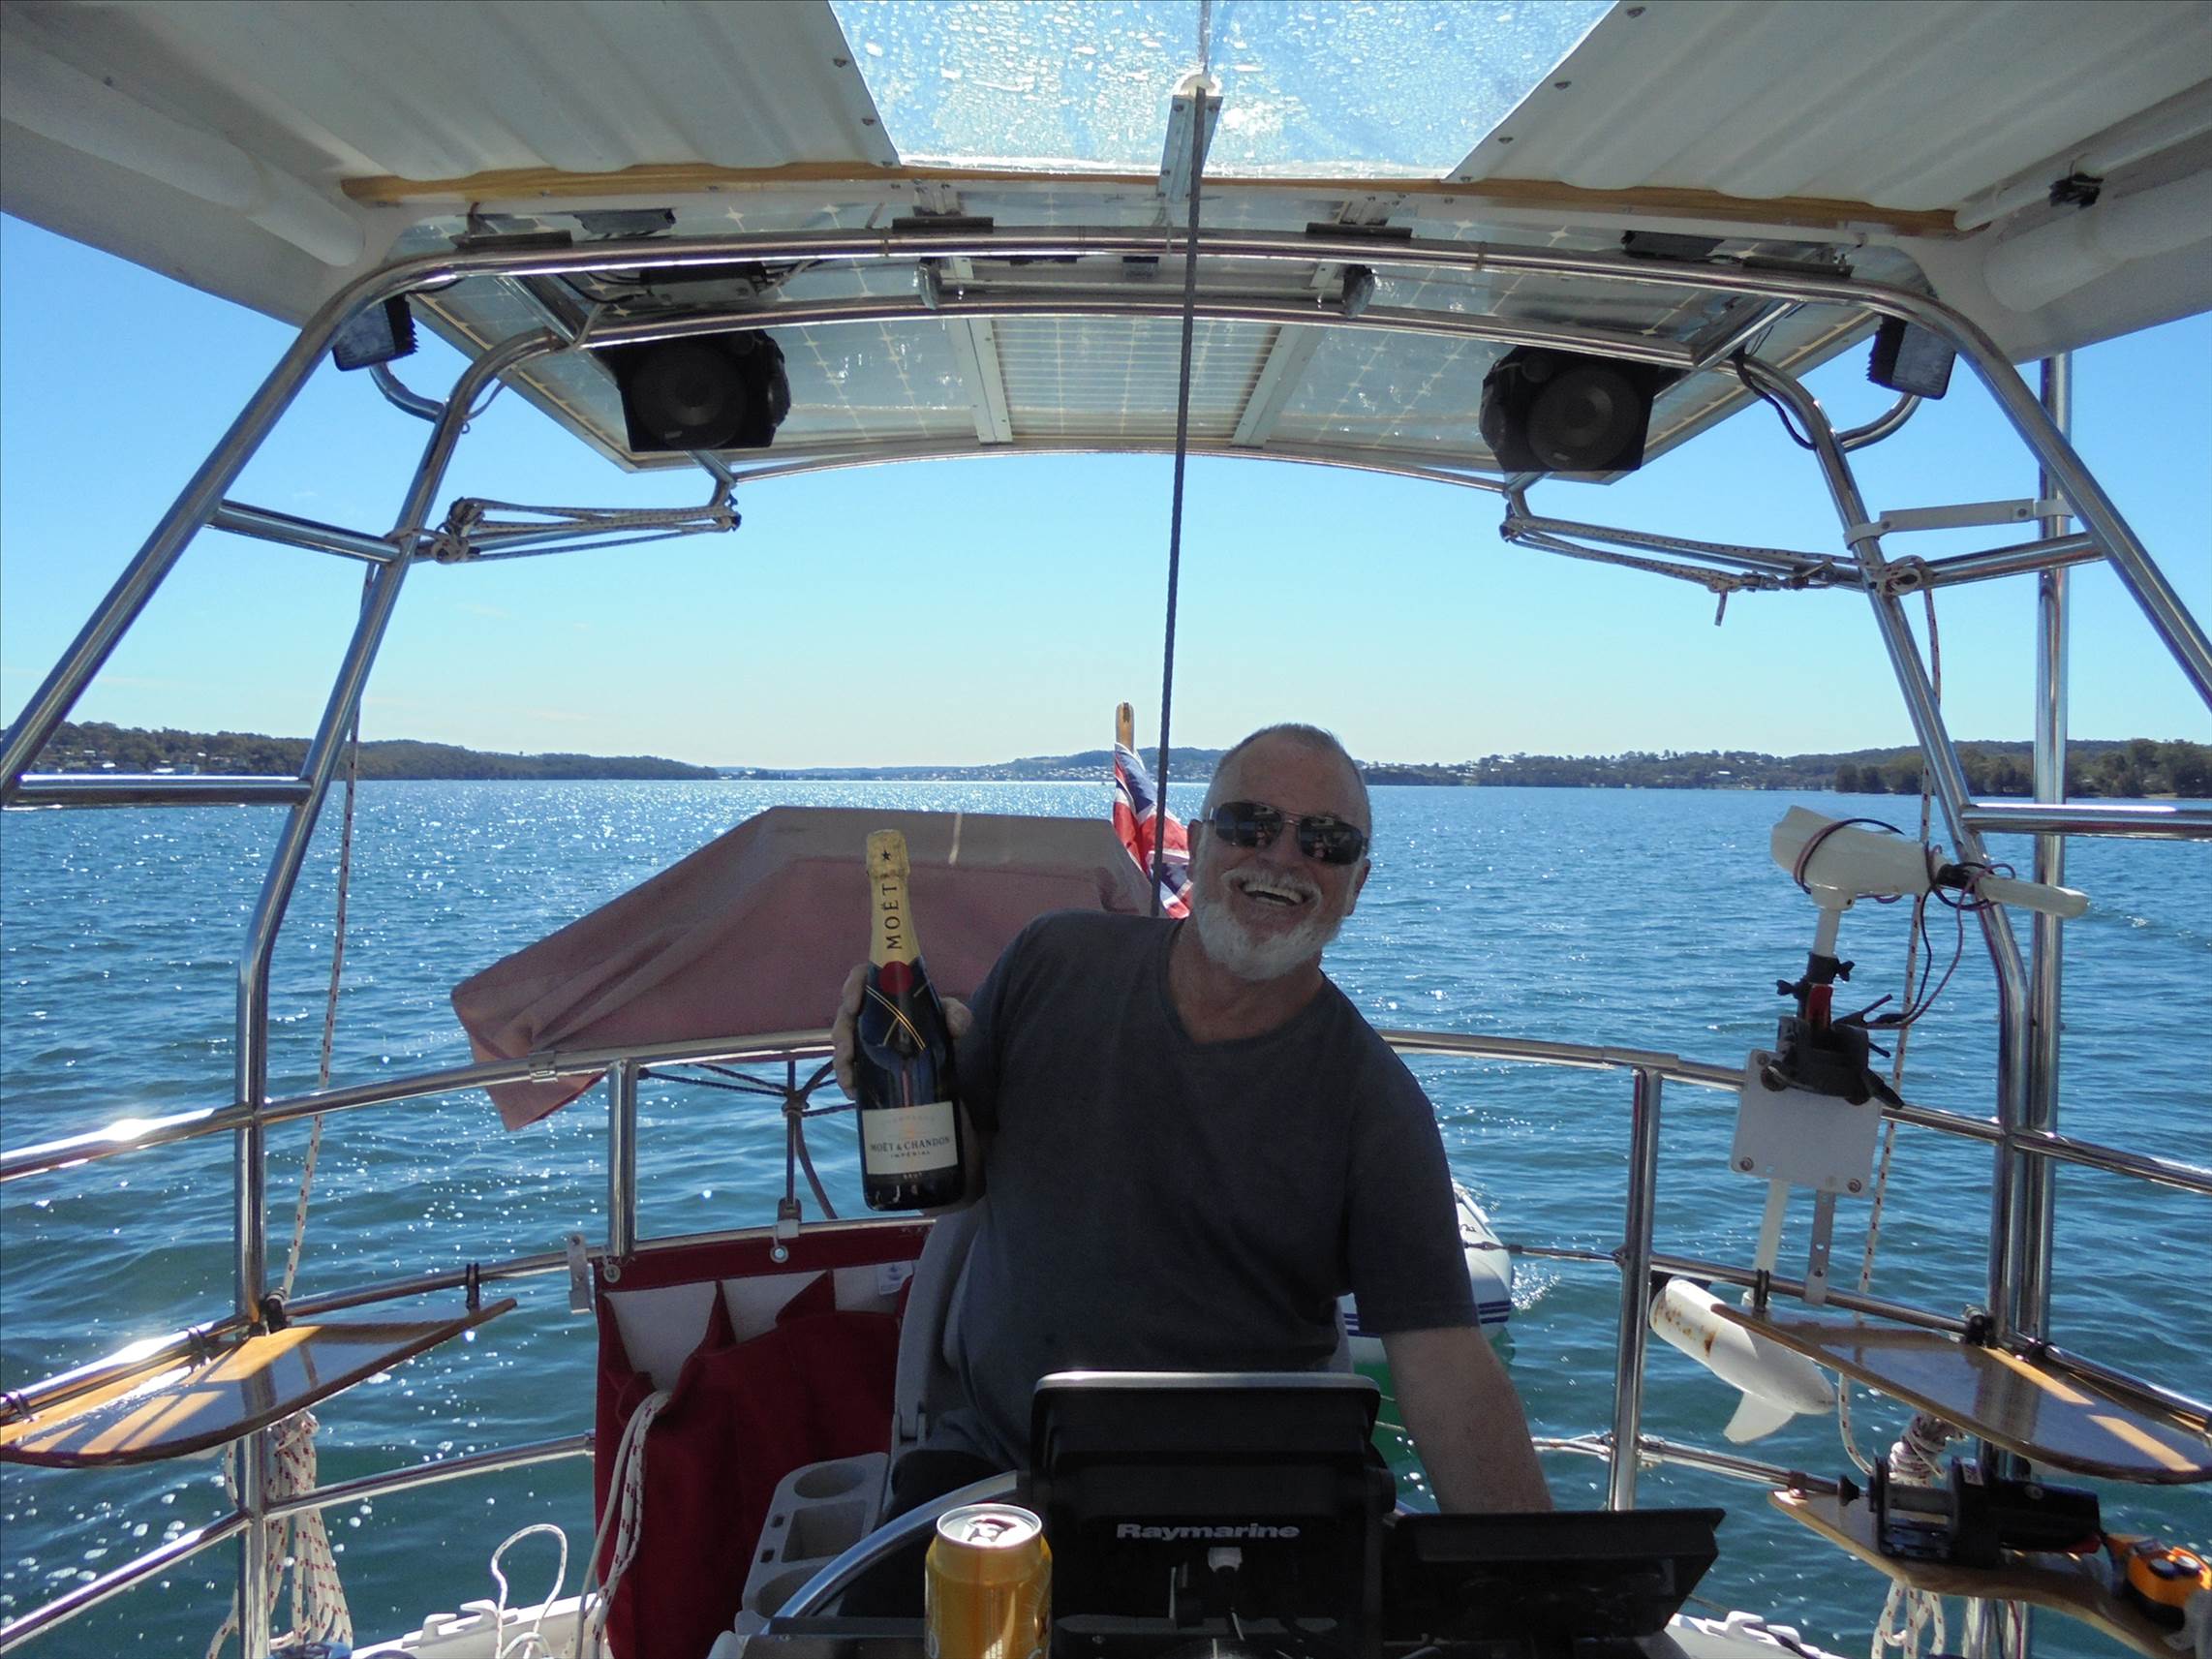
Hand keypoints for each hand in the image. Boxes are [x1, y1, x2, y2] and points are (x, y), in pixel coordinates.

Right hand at [830, 964, 971, 1097]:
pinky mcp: (862, 1058)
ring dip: (841, 1060)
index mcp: (886, 990)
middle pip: (845, 1015)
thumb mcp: (952, 1016)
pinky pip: (848, 1066)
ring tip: (849, 1077)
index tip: (853, 1004)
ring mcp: (862, 1034)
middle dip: (842, 1034)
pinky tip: (854, 1092)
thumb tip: (956, 1026)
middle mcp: (869, 1010)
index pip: (862, 978)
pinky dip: (848, 1079)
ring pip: (842, 1043)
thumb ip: (958, 1015)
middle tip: (848, 1051)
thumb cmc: (939, 1022)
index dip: (852, 986)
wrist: (940, 1050)